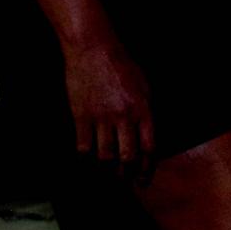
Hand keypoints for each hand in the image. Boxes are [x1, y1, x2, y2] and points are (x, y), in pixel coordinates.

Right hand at [62, 41, 152, 178]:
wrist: (94, 49)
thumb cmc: (122, 65)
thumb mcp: (145, 85)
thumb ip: (147, 110)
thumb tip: (149, 133)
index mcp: (143, 109)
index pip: (149, 147)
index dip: (147, 166)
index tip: (144, 177)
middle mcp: (124, 116)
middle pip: (128, 156)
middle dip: (127, 173)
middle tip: (126, 180)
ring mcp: (102, 117)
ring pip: (105, 155)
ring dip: (107, 167)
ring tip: (107, 171)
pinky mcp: (81, 115)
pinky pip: (83, 145)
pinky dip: (86, 154)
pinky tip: (88, 156)